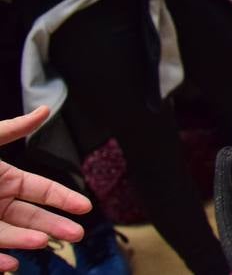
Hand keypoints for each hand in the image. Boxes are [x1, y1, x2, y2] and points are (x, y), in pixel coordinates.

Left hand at [0, 106, 91, 270]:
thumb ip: (13, 128)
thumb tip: (45, 110)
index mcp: (6, 180)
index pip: (43, 190)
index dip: (64, 198)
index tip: (86, 206)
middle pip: (33, 217)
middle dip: (56, 225)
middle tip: (77, 234)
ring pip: (11, 235)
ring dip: (27, 240)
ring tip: (44, 242)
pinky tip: (11, 264)